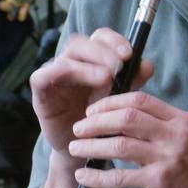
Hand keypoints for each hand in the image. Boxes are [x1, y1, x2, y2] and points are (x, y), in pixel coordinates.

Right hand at [28, 28, 153, 166]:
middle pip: (82, 43)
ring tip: (106, 77)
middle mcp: (72, 64)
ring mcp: (54, 77)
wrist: (86, 149)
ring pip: (66, 58)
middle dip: (102, 51)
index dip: (114, 40)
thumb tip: (147, 65)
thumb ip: (133, 80)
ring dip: (87, 65)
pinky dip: (54, 72)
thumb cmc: (103, 120)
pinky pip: (40, 77)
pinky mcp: (41, 93)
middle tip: (120, 63)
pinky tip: (71, 77)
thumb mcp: (121, 98)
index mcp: (92, 60)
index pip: (100, 38)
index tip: (129, 53)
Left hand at [67, 91, 187, 187]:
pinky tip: (84, 175)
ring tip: (75, 148)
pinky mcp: (161, 182)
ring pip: (120, 144)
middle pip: (127, 117)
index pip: (141, 99)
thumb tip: (120, 117)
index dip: (112, 102)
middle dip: (96, 121)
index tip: (93, 109)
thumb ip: (160, 127)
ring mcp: (169, 158)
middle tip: (78, 127)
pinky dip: (97, 175)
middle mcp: (177, 135)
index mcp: (182, 120)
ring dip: (92, 145)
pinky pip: (120, 176)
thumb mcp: (186, 140)